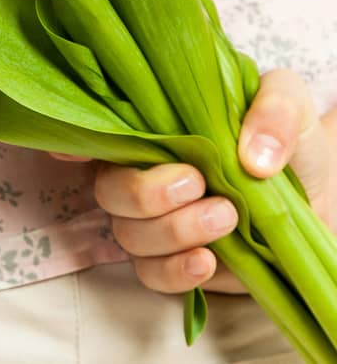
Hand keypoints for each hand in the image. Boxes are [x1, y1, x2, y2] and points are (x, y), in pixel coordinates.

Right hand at [88, 69, 335, 293]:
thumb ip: (273, 112)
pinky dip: (176, 270)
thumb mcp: (289, 103)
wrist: (322, 196)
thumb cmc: (291, 141)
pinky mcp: (179, 262)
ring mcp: (157, 222)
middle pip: (108, 190)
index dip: (72, 144)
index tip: (67, 153)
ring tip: (227, 216)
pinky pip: (154, 275)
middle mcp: (143, 175)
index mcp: (153, 130)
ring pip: (128, 235)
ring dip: (173, 230)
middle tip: (198, 184)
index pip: (97, 133)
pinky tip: (208, 260)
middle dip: (145, 193)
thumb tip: (252, 159)